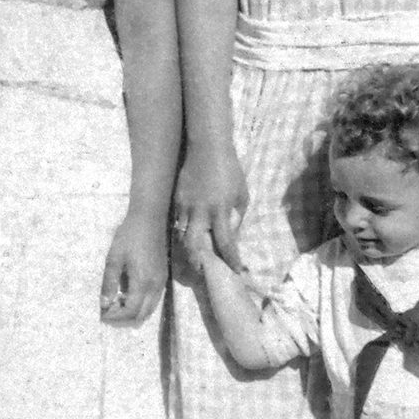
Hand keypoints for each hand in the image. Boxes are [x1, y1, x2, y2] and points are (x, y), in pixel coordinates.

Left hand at [99, 210, 167, 324]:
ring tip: (116, 306)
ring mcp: (161, 282)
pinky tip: (128, 297)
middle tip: (108, 313)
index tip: (102, 315)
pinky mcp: (162, 277)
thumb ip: (109, 282)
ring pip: (150, 309)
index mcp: (142, 282)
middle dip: (124, 319)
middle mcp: (155, 286)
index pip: (131, 310)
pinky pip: (153, 300)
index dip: (116, 317)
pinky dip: (141, 305)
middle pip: (142, 315)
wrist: (149, 219)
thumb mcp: (114, 258)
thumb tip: (104, 304)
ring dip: (133, 313)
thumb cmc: (129, 236)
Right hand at [173, 142, 247, 273]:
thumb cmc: (230, 170)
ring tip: (193, 258)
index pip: (226, 242)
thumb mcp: (241, 194)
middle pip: (194, 245)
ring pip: (181, 235)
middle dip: (198, 261)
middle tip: (203, 271)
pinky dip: (182, 231)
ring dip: (187, 248)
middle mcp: (201, 211)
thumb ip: (236, 216)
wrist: (208, 148)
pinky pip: (177, 221)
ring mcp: (185, 205)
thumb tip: (231, 234)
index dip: (231, 259)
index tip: (235, 270)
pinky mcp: (176, 199)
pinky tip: (186, 236)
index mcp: (221, 209)